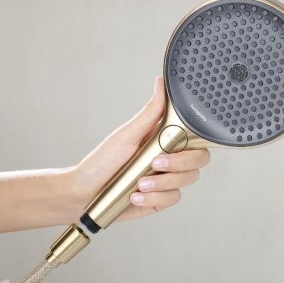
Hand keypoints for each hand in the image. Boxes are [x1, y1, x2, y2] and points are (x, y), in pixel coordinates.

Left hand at [72, 76, 210, 220]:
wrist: (84, 194)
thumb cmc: (102, 162)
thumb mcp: (126, 135)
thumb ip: (150, 113)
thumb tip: (160, 83)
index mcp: (163, 139)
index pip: (194, 136)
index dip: (193, 140)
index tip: (174, 142)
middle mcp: (169, 158)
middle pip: (199, 159)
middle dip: (179, 163)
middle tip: (156, 162)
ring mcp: (167, 180)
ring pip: (187, 179)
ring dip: (163, 183)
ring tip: (139, 183)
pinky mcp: (161, 199)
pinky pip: (172, 198)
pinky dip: (154, 198)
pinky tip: (136, 196)